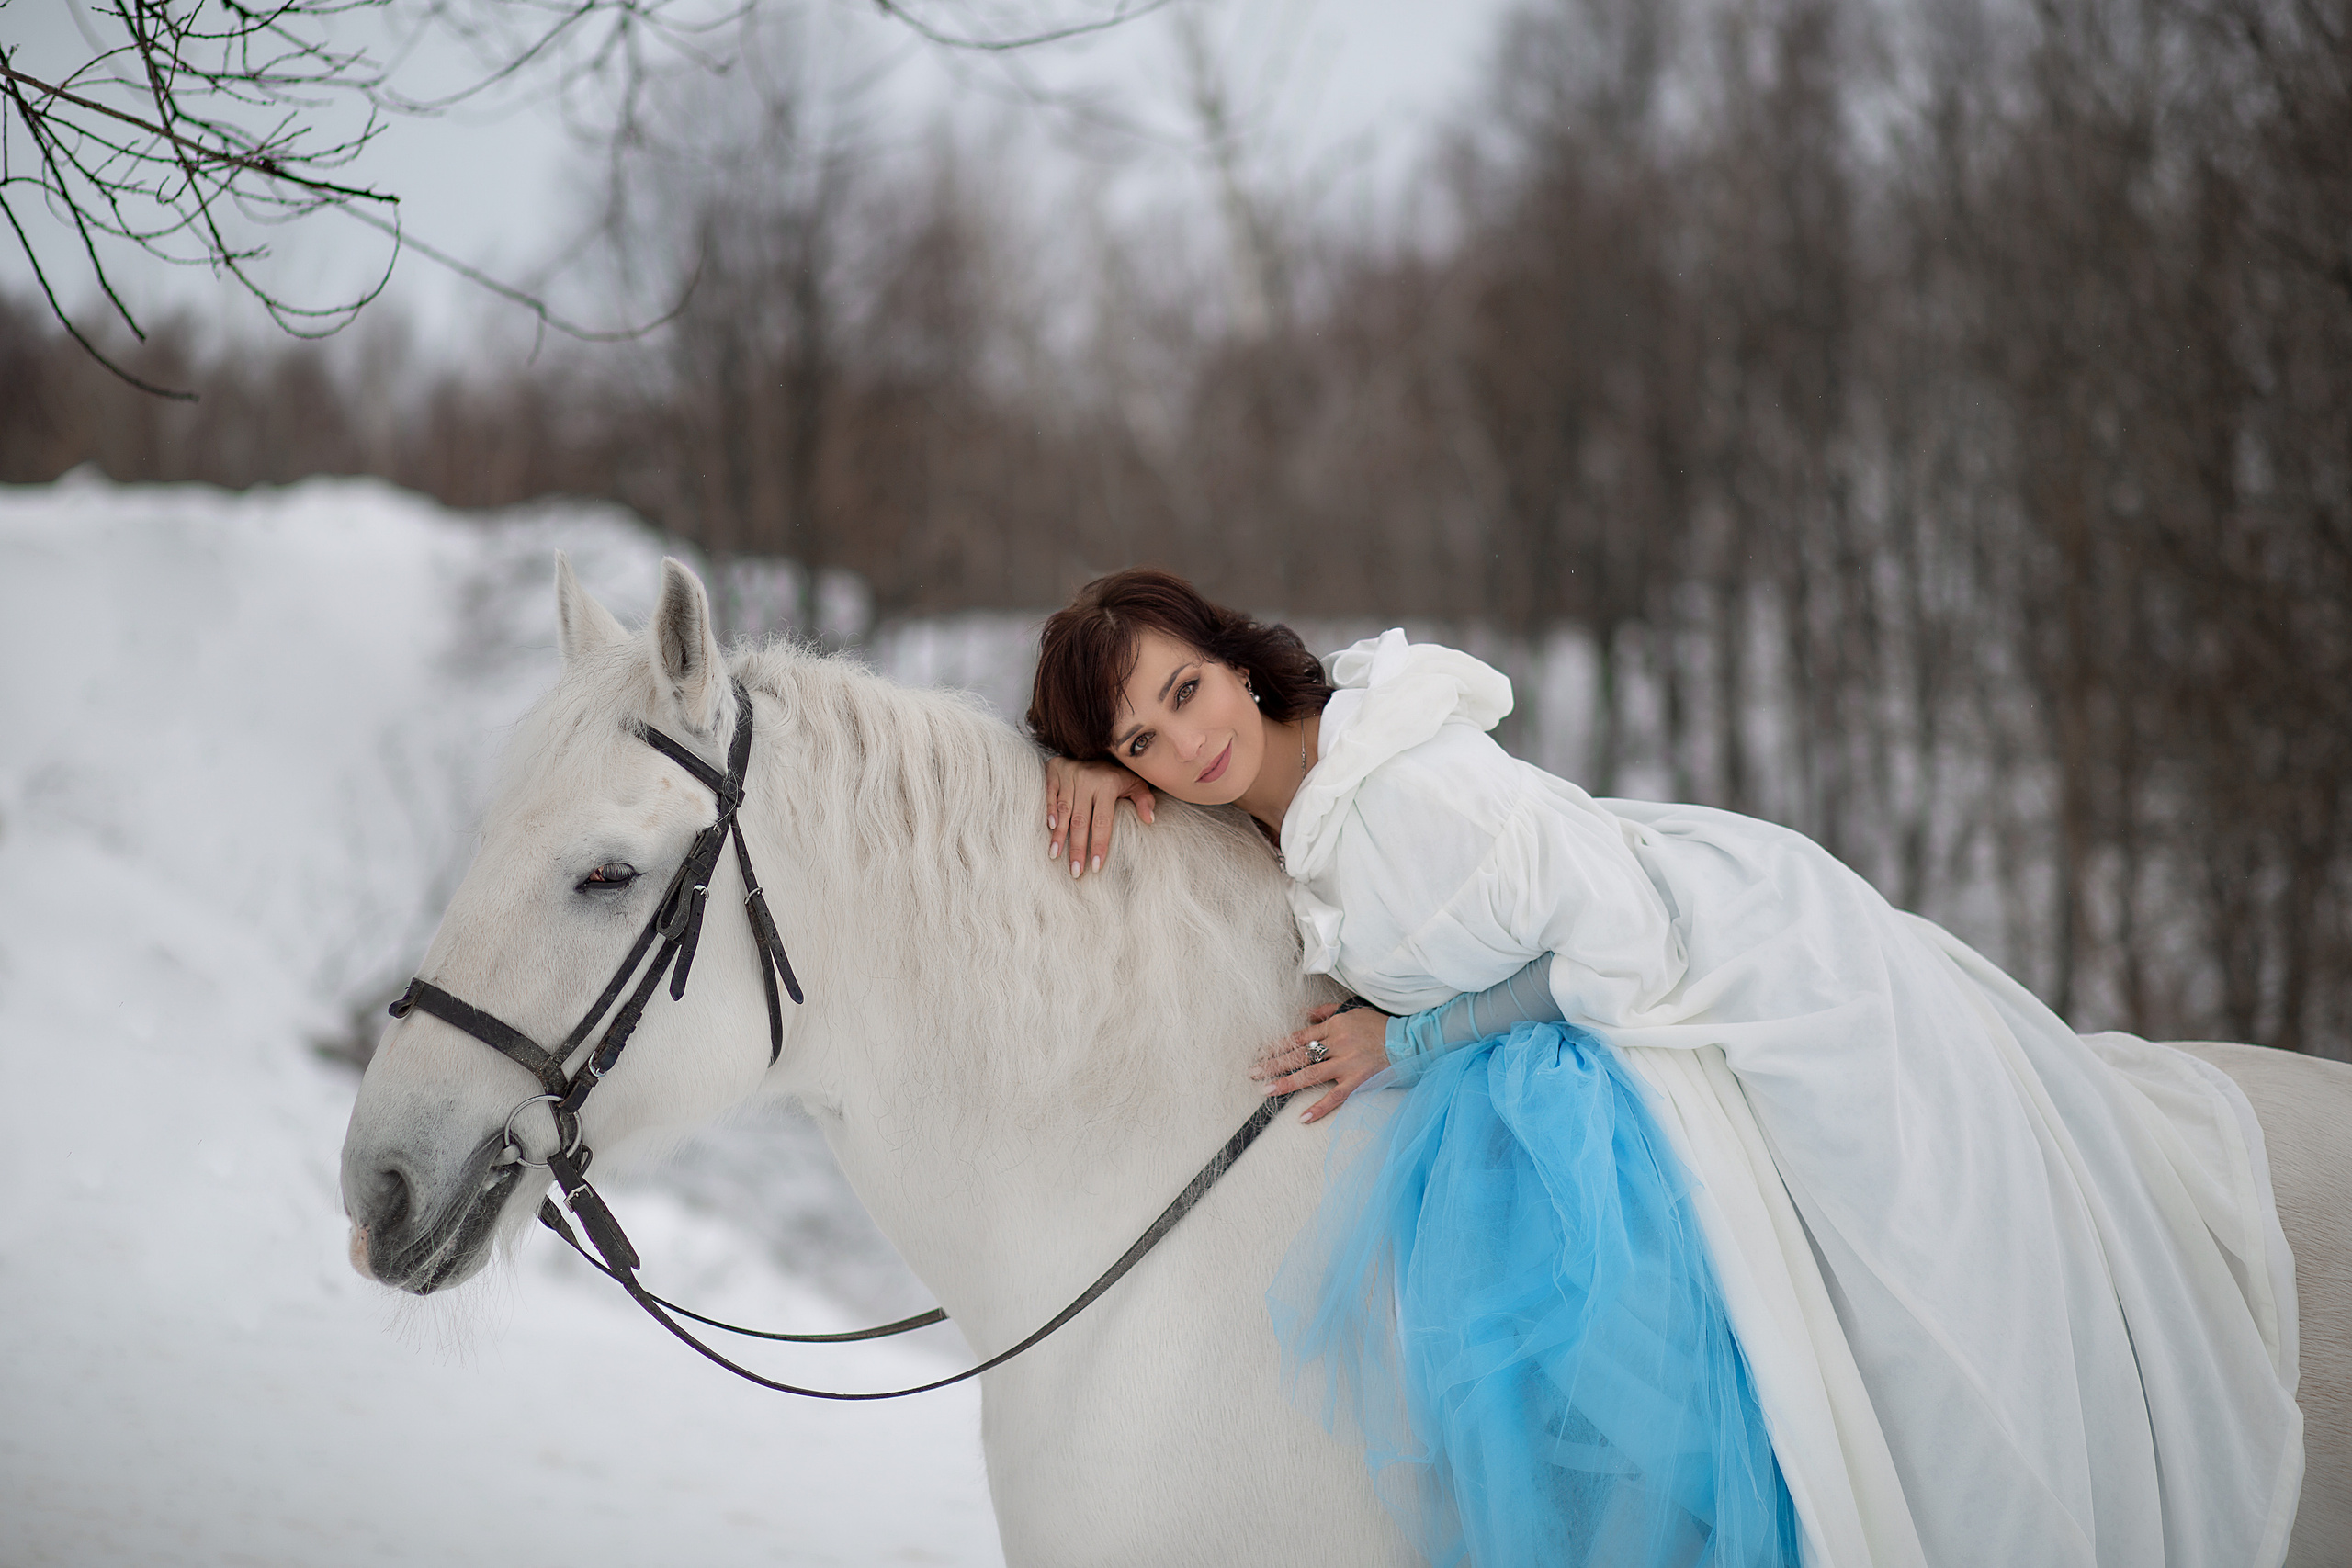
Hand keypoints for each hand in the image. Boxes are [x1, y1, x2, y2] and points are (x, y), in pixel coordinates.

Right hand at [1046, 755, 1155, 877]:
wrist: (1094, 745)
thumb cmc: (1116, 772)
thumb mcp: (1135, 782)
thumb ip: (1144, 799)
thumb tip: (1150, 819)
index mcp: (1107, 785)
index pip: (1103, 822)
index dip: (1099, 845)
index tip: (1095, 867)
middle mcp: (1087, 780)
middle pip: (1081, 821)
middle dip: (1077, 849)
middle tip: (1075, 872)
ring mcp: (1070, 774)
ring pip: (1063, 810)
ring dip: (1059, 835)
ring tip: (1055, 856)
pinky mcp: (1055, 770)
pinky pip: (1050, 793)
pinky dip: (1049, 809)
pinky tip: (1049, 828)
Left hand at [1252, 999, 1389, 1123]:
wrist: (1410, 1040)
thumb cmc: (1381, 1026)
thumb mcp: (1353, 1011)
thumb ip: (1327, 1012)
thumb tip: (1304, 1014)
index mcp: (1334, 1026)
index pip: (1299, 1037)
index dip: (1278, 1045)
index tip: (1261, 1053)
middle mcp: (1337, 1043)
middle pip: (1299, 1054)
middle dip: (1274, 1064)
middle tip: (1253, 1072)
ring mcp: (1347, 1064)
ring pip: (1311, 1074)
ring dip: (1287, 1083)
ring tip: (1267, 1090)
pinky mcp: (1358, 1081)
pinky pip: (1335, 1096)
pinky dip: (1319, 1108)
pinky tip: (1302, 1117)